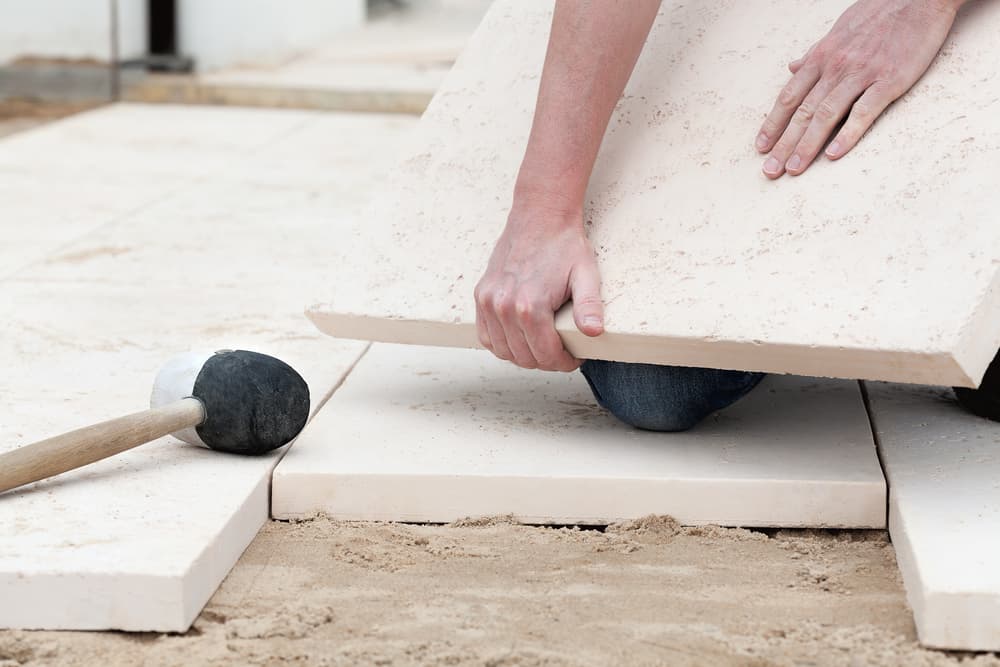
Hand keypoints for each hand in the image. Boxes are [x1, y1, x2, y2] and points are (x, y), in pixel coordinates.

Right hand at [474, 203, 603, 371]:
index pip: (545, 355)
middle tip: (562, 353)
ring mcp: (489, 301)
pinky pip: (485, 336)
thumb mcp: (586, 274)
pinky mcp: (481, 295)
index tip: (574, 358)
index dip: (564, 363)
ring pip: (503, 351)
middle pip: (524, 357)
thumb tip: (594, 332)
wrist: (539, 216)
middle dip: (546, 361)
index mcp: (530, 305)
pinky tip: (519, 340)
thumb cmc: (563, 245)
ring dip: (524, 356)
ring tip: (542, 347)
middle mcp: (504, 306)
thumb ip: (590, 305)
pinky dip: (501, 344)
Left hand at [756, 0, 961, 178]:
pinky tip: (833, 154)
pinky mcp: (890, 79)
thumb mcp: (838, 29)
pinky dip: (847, 134)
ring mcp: (862, 73)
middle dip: (783, 144)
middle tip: (770, 171)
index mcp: (822, 56)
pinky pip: (864, 111)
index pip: (789, 97)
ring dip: (807, 145)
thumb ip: (815, 53)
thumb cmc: (879, 11)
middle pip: (802, 111)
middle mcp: (836, 67)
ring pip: (826, 115)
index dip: (773, 124)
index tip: (760, 147)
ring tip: (793, 169)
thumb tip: (793, 67)